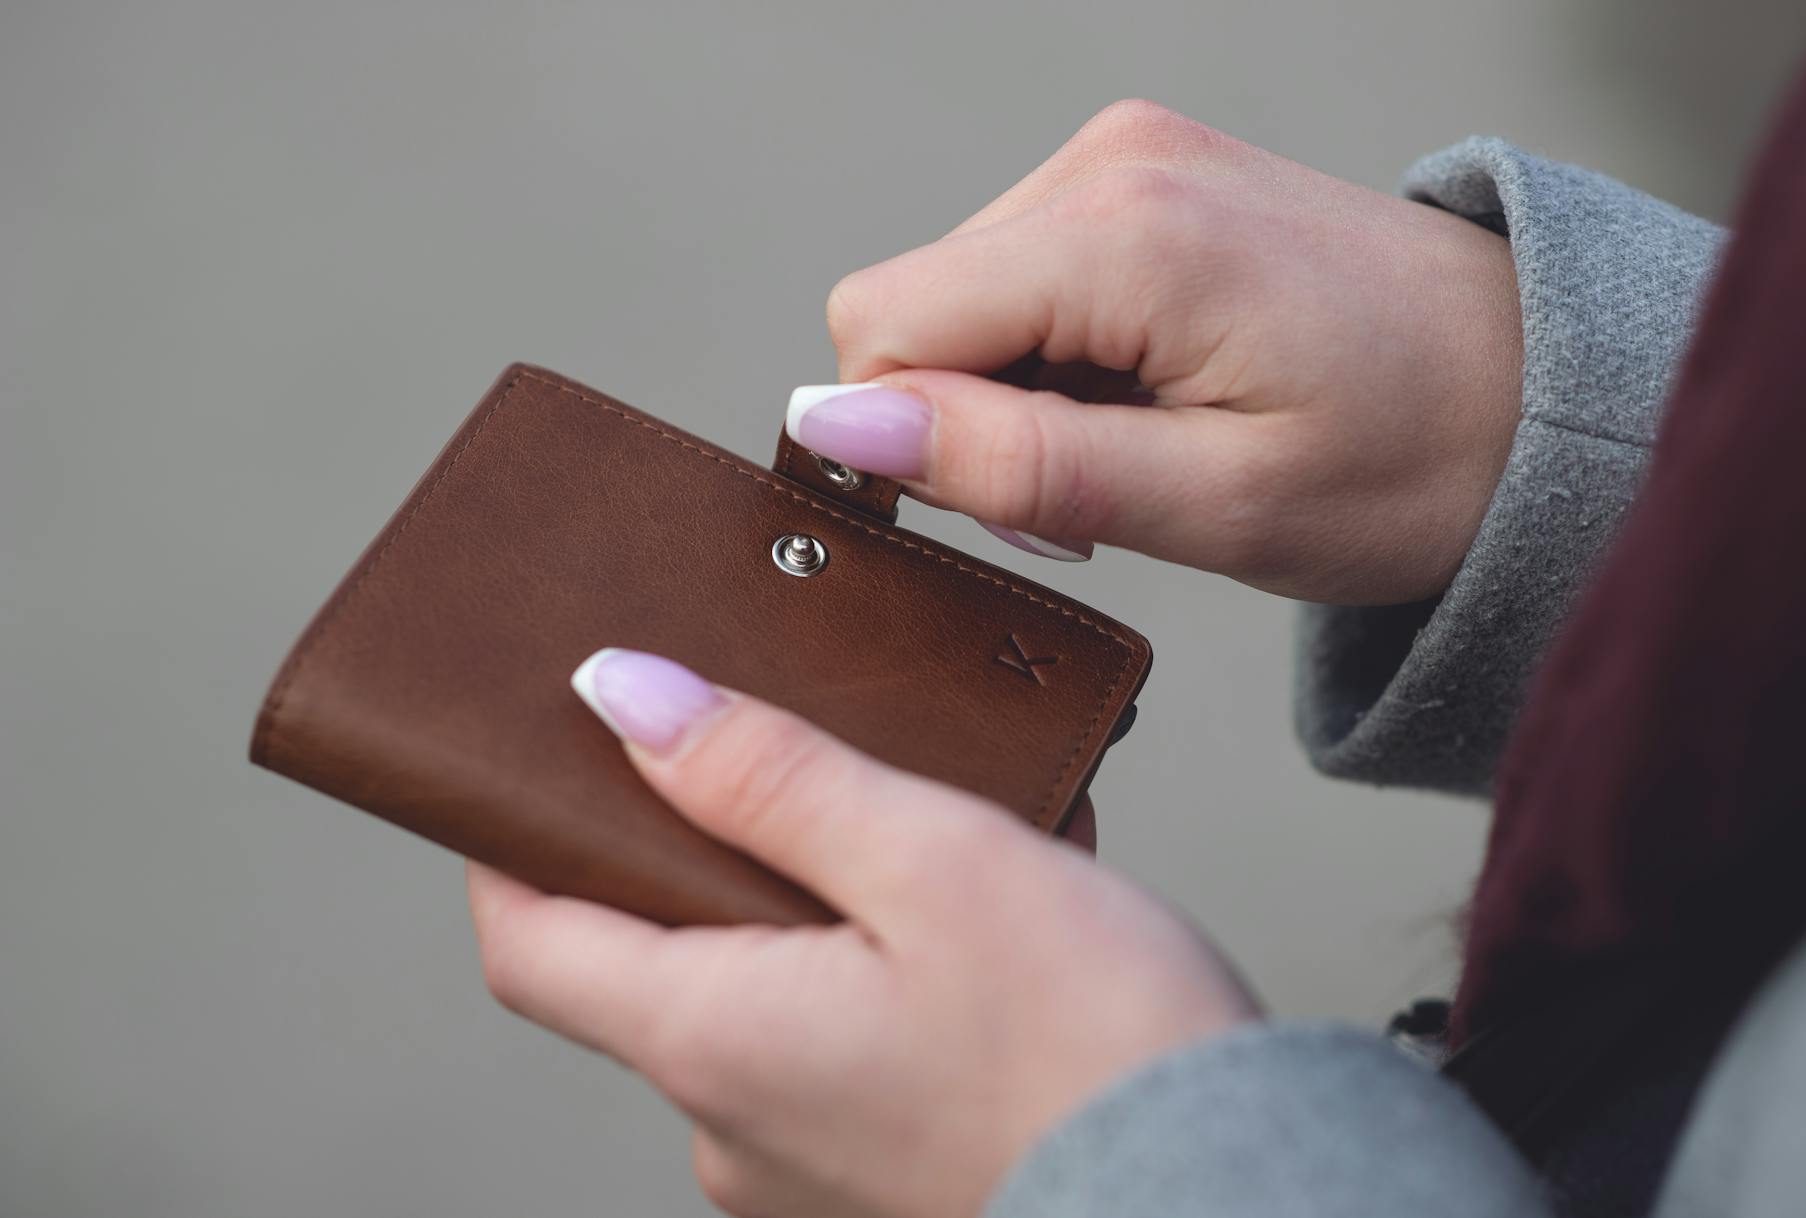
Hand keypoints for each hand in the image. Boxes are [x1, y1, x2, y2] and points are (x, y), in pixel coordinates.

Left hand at [469, 649, 1258, 1217]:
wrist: (1236, 1201)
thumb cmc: (1100, 1052)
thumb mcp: (934, 862)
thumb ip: (769, 775)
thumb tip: (621, 696)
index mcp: (713, 1038)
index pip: (527, 937)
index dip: (511, 838)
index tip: (534, 758)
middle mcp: (732, 1124)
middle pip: (648, 958)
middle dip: (708, 850)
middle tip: (795, 763)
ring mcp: (805, 1168)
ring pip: (759, 997)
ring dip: (817, 907)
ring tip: (931, 839)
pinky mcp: (878, 1179)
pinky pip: (836, 1049)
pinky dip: (876, 973)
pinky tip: (976, 928)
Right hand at [788, 100, 1522, 604]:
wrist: (1544, 388)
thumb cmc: (1416, 459)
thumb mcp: (1216, 505)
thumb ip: (1016, 466)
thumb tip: (838, 429)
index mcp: (1125, 232)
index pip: (882, 326)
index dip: (911, 444)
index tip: (1032, 510)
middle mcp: (1107, 159)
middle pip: (908, 306)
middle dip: (967, 419)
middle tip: (1104, 491)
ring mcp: (1126, 153)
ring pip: (958, 295)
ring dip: (1016, 392)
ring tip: (1147, 441)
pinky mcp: (1144, 173)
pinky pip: (1020, 272)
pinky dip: (1057, 354)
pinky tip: (1154, 392)